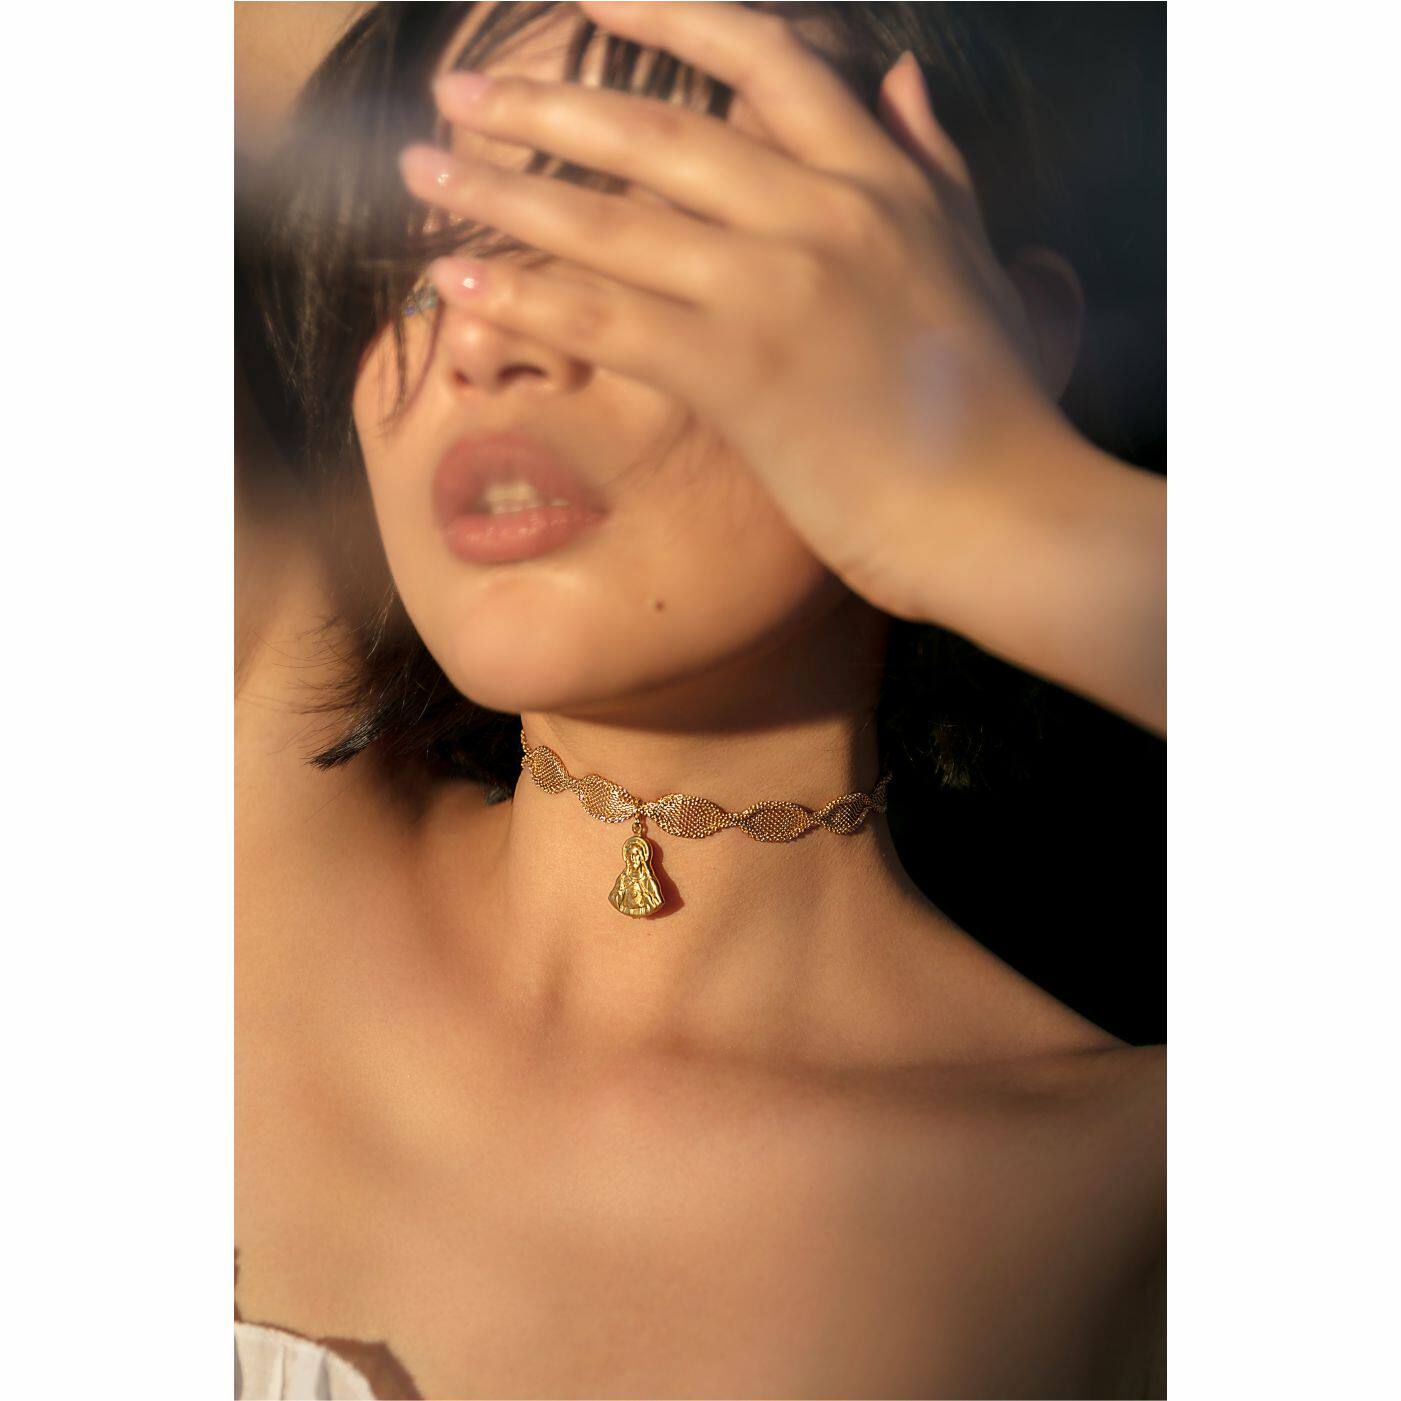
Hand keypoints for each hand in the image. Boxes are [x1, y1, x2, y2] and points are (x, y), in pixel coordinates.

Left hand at [398, 0, 1077, 623]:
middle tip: (456, 90)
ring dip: (502, 192)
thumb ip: (933, 161)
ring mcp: (775, 286)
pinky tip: (458, 285)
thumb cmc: (997, 403)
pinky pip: (608, 319)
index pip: (764, 58)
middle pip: (653, 131)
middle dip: (541, 104)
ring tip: (423, 172)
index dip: (668, 14)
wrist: (1003, 511)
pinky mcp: (739, 371)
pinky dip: (525, 299)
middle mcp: (819, 209)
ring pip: (611, 219)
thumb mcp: (977, 257)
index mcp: (879, 175)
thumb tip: (903, 78)